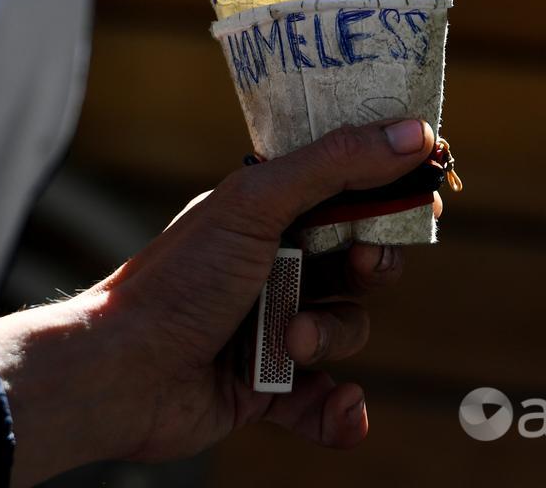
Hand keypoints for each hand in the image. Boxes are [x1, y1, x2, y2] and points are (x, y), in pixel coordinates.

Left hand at [0, 119, 437, 485]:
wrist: (119, 373)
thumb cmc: (180, 279)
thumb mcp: (257, 205)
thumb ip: (337, 165)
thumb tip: (416, 131)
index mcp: (269, 212)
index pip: (349, 191)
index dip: (390, 195)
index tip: (425, 195)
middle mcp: (276, 264)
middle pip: (363, 260)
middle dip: (373, 266)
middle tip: (363, 264)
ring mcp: (274, 326)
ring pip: (349, 327)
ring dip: (331, 335)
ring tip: (291, 341)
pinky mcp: (270, 388)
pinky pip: (326, 400)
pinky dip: (339, 412)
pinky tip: (345, 414)